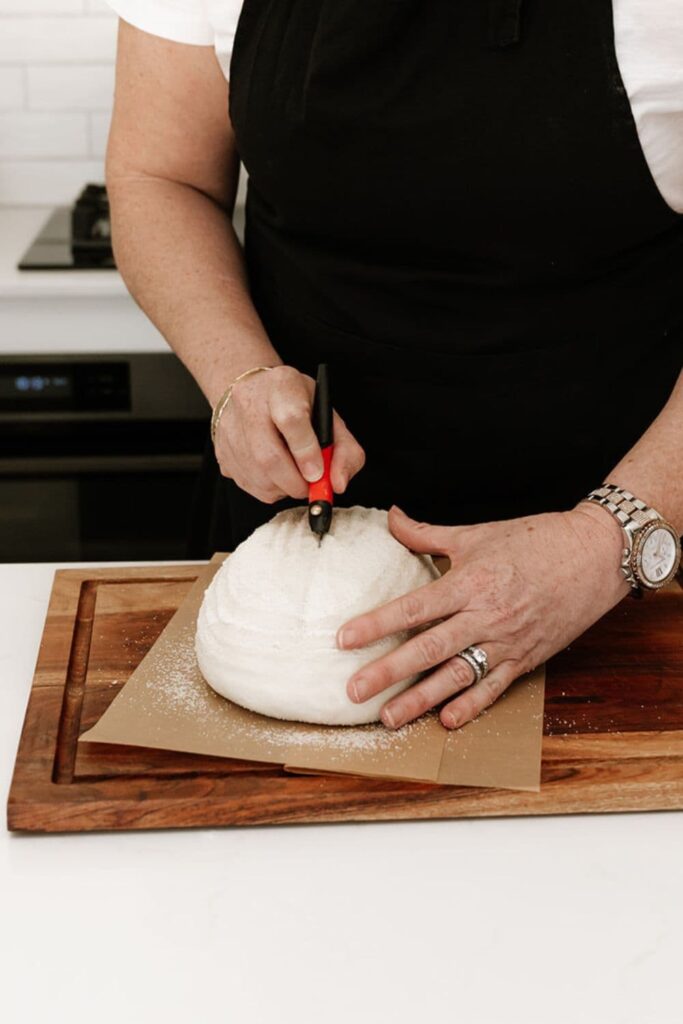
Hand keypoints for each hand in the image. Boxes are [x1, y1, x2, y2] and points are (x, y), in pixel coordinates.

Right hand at [214, 365, 364, 502]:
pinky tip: (275, 473)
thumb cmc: (295, 403)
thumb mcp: (327, 414)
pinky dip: (268, 489)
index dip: (306, 452)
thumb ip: (344, 449)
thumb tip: (338, 483)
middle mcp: (249, 402)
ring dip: (284, 488)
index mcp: (282, 385)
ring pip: (258, 476)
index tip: (318, 473)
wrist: (254, 391)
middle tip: (310, 485)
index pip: (291, 420)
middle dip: (296, 482)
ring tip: (294, 475)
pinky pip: (247, 484)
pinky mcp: (221, 450)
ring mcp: (230, 427)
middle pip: (268, 456)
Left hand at [337, 503, 629, 729]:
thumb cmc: (536, 540)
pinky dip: (471, 705)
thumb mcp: (477, 533)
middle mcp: (486, 615)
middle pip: (428, 649)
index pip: (413, 608)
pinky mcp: (527, 658)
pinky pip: (495, 687)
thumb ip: (428, 534)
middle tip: (355, 692)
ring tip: (389, 717)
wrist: (595, 555)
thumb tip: (391, 517)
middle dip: (388, 672)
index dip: (376, 624)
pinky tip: (446, 720)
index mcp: (470, 582)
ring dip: (421, 699)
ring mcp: (507, 641)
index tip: (344, 639)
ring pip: (458, 675)